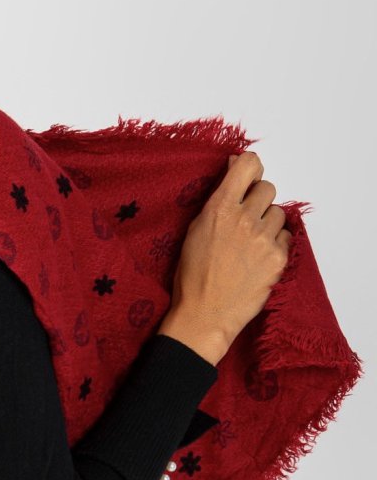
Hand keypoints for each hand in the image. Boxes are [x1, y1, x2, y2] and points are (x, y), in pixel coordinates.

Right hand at [161, 150, 291, 358]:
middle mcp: (244, 219)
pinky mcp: (278, 258)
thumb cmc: (193, 274)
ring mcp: (263, 238)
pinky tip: (257, 259)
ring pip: (279, 213)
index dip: (250, 169)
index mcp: (219, 208)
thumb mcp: (195, 229)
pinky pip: (285, 237)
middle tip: (246, 221)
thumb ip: (219, 198)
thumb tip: (235, 166)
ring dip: (268, 224)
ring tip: (250, 244)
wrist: (204, 314)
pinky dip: (275, 244)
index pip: (249, 165)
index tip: (247, 179)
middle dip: (258, 201)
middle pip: (267, 188)